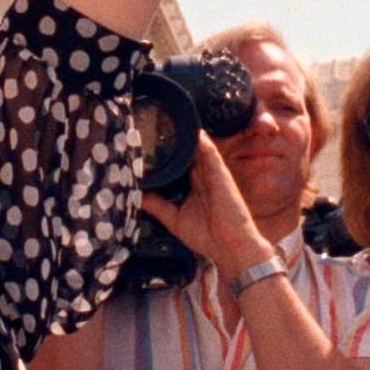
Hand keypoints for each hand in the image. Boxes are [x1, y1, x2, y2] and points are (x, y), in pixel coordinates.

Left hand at [141, 135, 272, 279]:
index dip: (166, 156)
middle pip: (186, 154)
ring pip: (198, 150)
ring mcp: (212, 175)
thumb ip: (157, 206)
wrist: (231, 248)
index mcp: (193, 187)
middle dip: (172, 143)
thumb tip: (138, 196)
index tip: (148, 146)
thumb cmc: (208, 237)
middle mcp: (202, 178)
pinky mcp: (221, 175)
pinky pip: (211, 154)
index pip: (178, 165)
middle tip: (154, 129)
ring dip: (187, 137)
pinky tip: (195, 132)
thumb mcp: (174, 220)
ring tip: (171, 122)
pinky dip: (203, 142)